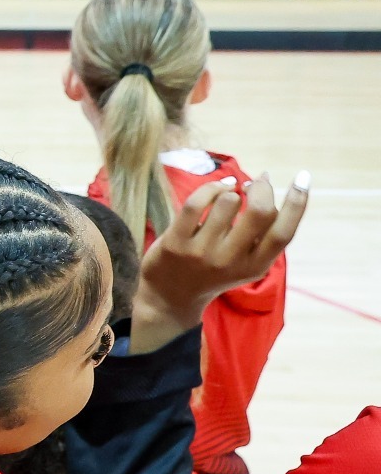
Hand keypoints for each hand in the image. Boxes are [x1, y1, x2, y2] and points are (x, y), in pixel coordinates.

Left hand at [129, 171, 309, 353]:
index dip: (298, 202)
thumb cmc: (215, 269)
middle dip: (261, 188)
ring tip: (228, 193)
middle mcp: (231, 261)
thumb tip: (264, 179)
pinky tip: (214, 190)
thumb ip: (261, 232)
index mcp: (255, 266)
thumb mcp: (246, 261)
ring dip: (231, 190)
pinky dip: (209, 188)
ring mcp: (202, 252)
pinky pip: (196, 203)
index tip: (303, 177)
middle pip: (260, 212)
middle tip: (256, 182)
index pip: (284, 232)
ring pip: (228, 201)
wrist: (171, 297)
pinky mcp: (175, 243)